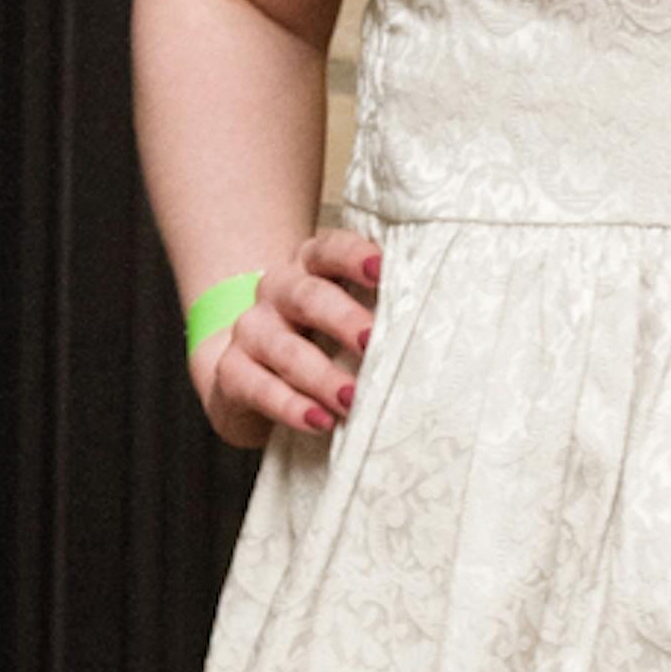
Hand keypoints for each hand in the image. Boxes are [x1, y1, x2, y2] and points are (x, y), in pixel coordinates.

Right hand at [191, 229, 380, 448]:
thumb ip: (379, 312)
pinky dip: (290, 407)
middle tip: (373, 342)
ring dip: (322, 375)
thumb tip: (438, 324)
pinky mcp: (232, 372)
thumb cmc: (320, 340)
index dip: (353, 256)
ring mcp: (252, 330)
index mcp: (311, 266)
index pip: (329, 250)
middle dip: (343, 319)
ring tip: (351, 399)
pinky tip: (320, 421)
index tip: (381, 269)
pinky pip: (258, 388)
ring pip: (286, 349)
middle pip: (309, 297)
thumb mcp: (347, 317)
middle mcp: (278, 290)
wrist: (251, 374)